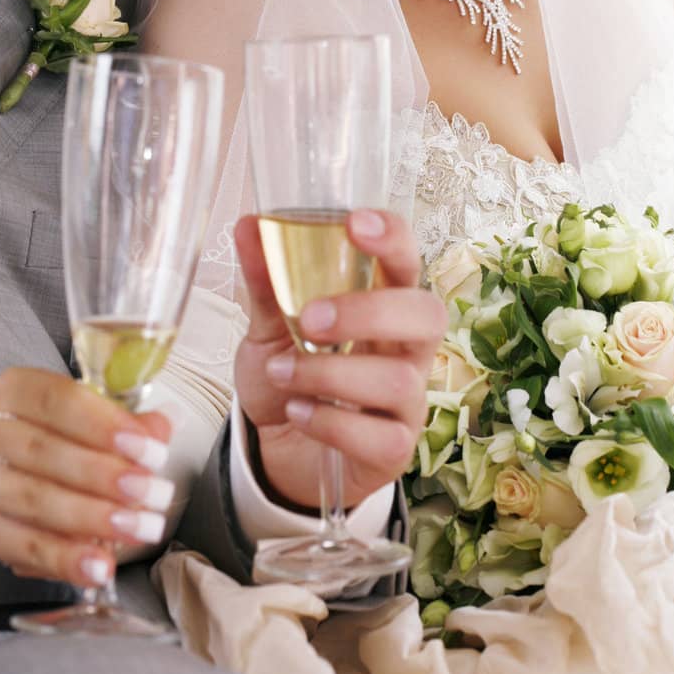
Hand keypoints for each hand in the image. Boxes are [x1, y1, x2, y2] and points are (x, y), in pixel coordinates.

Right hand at [0, 367, 173, 587]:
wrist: (14, 463)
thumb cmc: (61, 434)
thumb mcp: (95, 416)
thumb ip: (129, 422)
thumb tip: (163, 426)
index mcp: (16, 390)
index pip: (56, 401)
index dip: (103, 425)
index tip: (147, 448)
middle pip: (44, 452)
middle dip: (104, 476)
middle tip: (151, 492)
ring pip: (34, 500)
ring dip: (91, 519)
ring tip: (136, 529)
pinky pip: (22, 548)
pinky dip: (64, 559)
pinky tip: (99, 566)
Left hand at [234, 209, 444, 509]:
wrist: (280, 448)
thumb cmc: (288, 374)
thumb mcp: (268, 326)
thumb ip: (265, 280)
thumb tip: (247, 225)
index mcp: (383, 304)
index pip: (406, 261)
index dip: (392, 239)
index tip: (356, 223)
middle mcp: (406, 348)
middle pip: (426, 316)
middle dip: (369, 312)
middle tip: (310, 319)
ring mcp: (406, 402)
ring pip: (398, 380)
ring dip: (329, 374)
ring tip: (282, 373)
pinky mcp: (394, 450)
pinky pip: (380, 438)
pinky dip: (330, 423)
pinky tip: (298, 412)